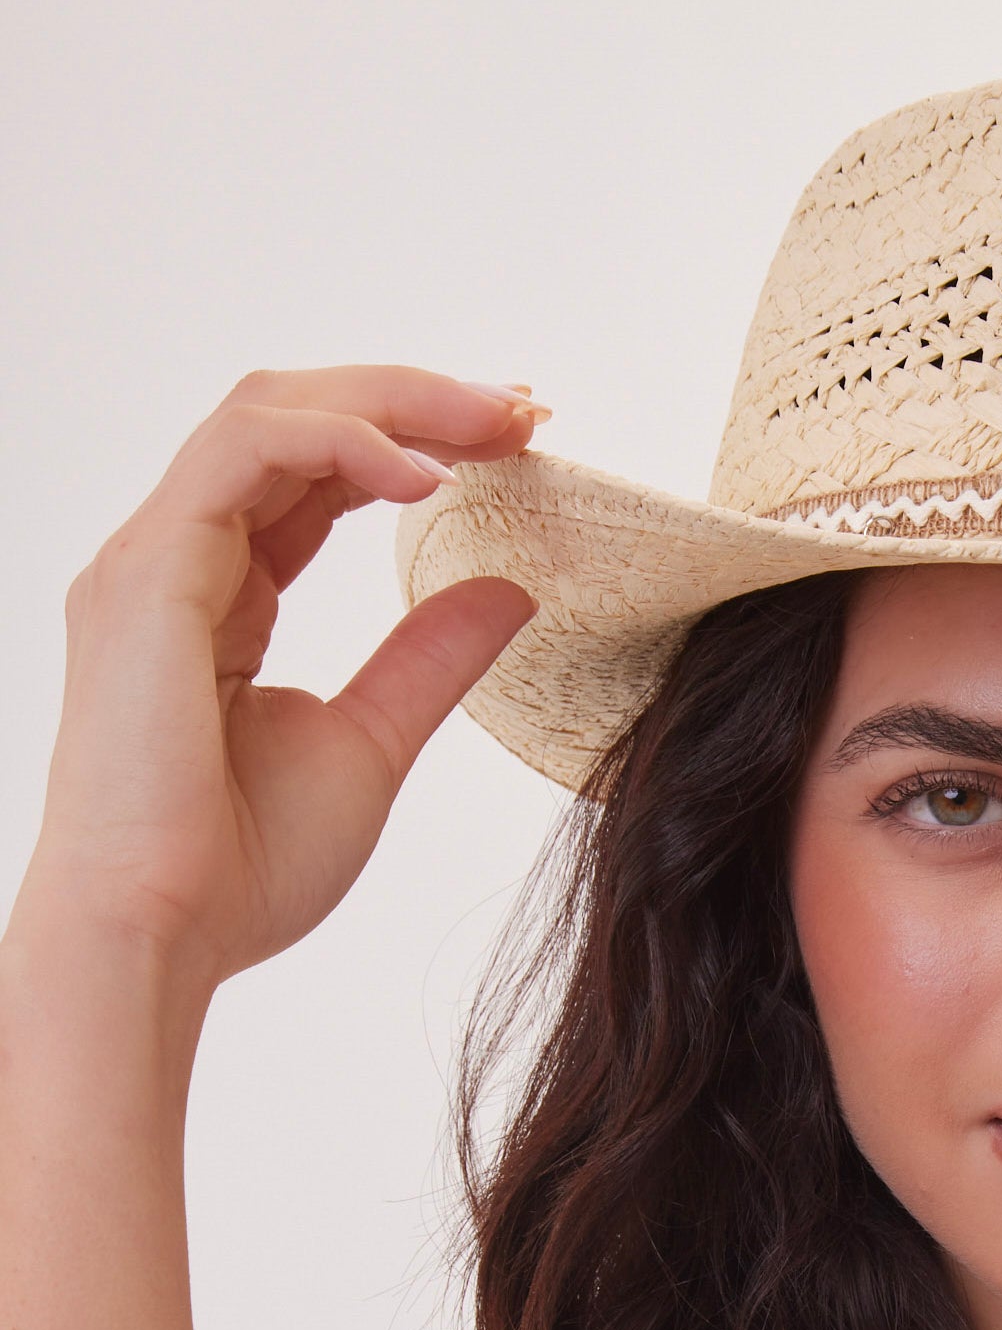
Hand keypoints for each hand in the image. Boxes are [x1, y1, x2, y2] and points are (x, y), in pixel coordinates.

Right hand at [23, 367, 543, 993]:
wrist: (159, 932)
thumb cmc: (238, 868)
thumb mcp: (369, 744)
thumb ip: (430, 659)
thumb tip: (510, 591)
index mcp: (220, 592)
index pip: (314, 473)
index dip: (414, 439)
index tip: (517, 443)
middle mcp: (177, 557)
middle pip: (293, 417)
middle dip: (414, 397)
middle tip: (523, 408)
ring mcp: (153, 557)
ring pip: (268, 411)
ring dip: (390, 401)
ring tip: (494, 422)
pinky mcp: (149, 571)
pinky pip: (247, 453)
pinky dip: (342, 443)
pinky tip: (427, 476)